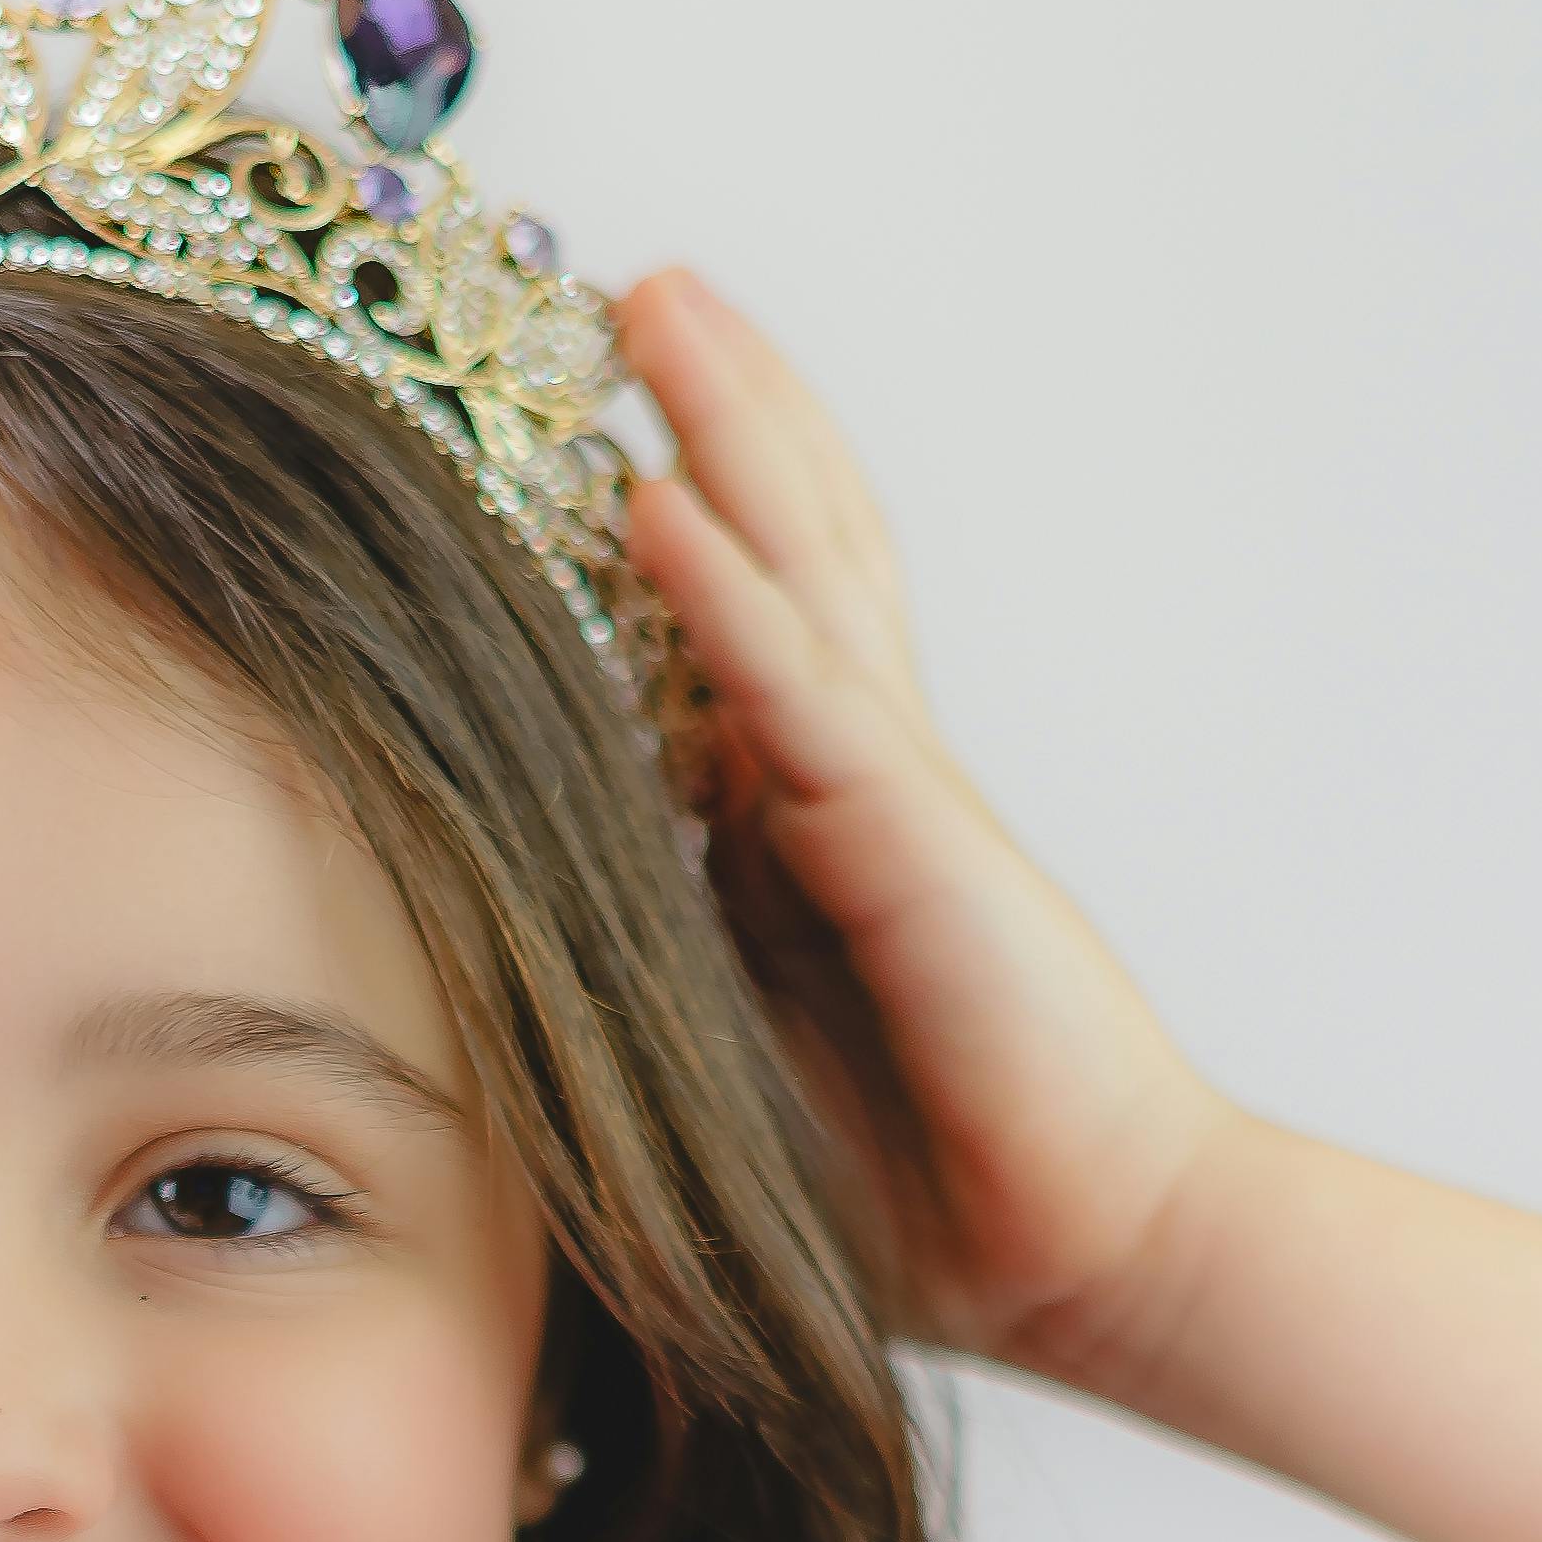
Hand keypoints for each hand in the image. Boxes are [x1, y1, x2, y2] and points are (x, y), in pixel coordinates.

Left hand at [613, 273, 1238, 1367]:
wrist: (1087, 1259)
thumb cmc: (910, 1194)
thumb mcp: (715, 1073)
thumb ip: (623, 997)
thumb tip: (454, 999)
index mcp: (800, 828)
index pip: (724, 629)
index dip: (663, 513)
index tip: (559, 413)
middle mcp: (850, 779)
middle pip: (780, 544)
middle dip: (709, 405)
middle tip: (619, 283)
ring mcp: (889, 798)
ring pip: (800, 569)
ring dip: (726, 428)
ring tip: (651, 303)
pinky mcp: (916, 849)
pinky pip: (806, 699)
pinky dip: (732, 596)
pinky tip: (663, 501)